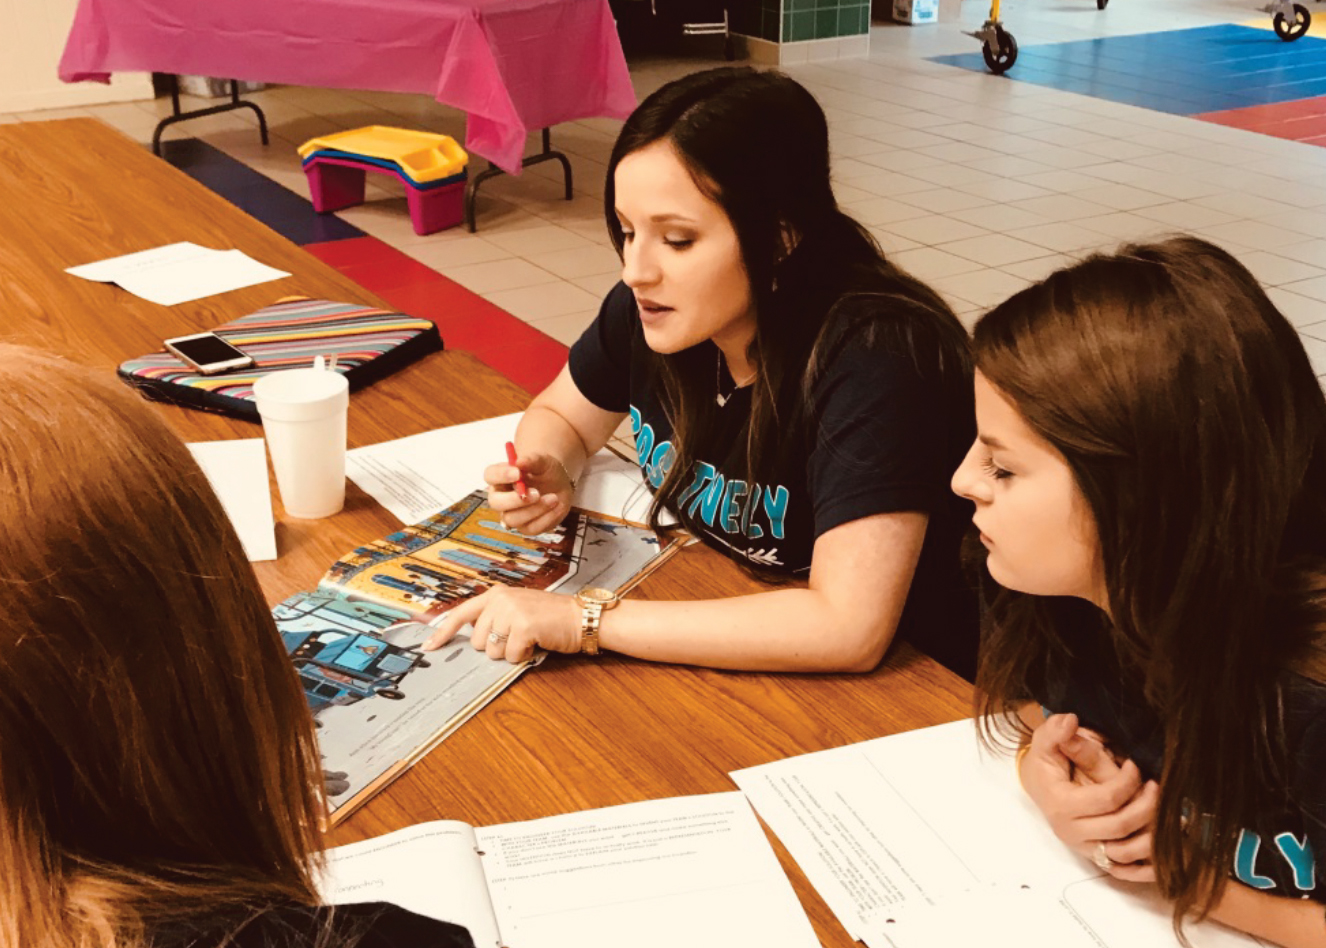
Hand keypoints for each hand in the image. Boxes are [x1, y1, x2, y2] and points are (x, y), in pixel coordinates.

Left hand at [421, 586, 580, 662]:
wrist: (582, 617)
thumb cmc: (552, 618)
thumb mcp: (518, 609)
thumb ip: (495, 618)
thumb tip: (472, 639)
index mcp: (497, 594)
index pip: (461, 614)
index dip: (444, 632)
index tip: (430, 646)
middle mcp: (500, 600)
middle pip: (477, 641)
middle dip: (496, 647)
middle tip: (518, 637)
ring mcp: (511, 612)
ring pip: (492, 651)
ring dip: (510, 652)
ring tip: (529, 638)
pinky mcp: (523, 626)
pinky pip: (511, 656)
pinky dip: (524, 655)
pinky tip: (537, 642)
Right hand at [484, 451, 573, 535]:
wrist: (559, 485)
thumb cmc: (545, 471)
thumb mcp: (543, 461)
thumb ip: (532, 460)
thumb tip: (519, 462)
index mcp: (500, 477)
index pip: (490, 475)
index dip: (501, 475)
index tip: (518, 473)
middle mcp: (501, 498)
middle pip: (495, 502)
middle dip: (515, 499)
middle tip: (536, 493)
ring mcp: (512, 515)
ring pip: (512, 519)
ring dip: (534, 510)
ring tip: (553, 498)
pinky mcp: (526, 527)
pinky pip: (531, 528)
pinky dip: (546, 518)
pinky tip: (557, 506)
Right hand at [1019, 713, 1158, 881]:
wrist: (1039, 786)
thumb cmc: (1046, 763)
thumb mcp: (1045, 743)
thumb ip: (1056, 731)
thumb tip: (1070, 722)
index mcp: (1061, 805)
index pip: (1106, 799)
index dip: (1127, 781)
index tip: (1135, 764)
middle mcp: (1072, 832)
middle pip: (1120, 827)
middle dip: (1145, 806)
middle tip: (1156, 786)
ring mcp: (1086, 848)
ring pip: (1127, 853)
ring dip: (1151, 835)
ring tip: (1162, 811)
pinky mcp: (1097, 857)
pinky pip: (1127, 871)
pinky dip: (1147, 868)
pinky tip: (1164, 853)